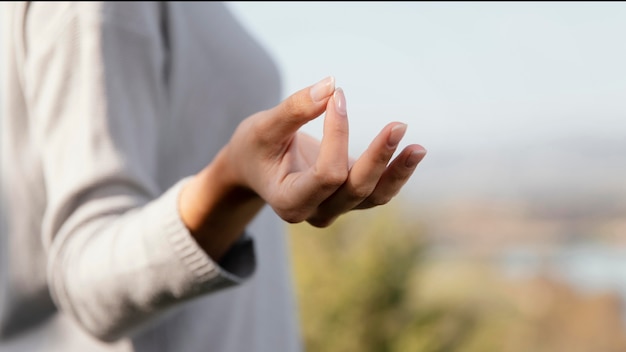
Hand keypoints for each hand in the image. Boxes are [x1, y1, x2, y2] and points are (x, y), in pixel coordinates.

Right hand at [222, 76, 426, 227]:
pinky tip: (412, 152)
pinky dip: (396, 173)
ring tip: (419, 148)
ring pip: (374, 196)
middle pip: (355, 189)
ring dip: (397, 172)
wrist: (253, 166)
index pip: (327, 174)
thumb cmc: (254, 147)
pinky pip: (379, 191)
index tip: (336, 98)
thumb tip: (331, 85)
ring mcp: (334, 208)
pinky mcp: (349, 196)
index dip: (338, 137)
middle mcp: (315, 212)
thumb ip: (294, 109)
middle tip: (399, 124)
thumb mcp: (264, 127)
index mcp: (289, 202)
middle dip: (378, 157)